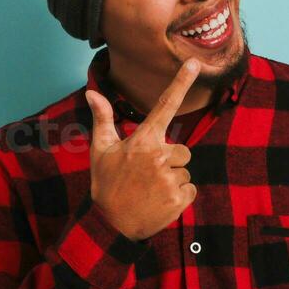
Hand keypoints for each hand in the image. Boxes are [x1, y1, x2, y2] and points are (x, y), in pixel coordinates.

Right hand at [85, 58, 200, 240]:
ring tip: (151, 190)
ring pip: (185, 170)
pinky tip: (160, 201)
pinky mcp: (179, 198)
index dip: (181, 82)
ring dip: (173, 179)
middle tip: (147, 176)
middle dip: (170, 161)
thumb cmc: (106, 183)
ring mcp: (170, 178)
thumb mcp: (101, 150)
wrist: (111, 225)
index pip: (165, 105)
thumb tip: (92, 92)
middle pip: (182, 150)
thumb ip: (103, 119)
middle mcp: (159, 156)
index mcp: (143, 140)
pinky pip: (190, 189)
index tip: (196, 63)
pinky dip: (179, 196)